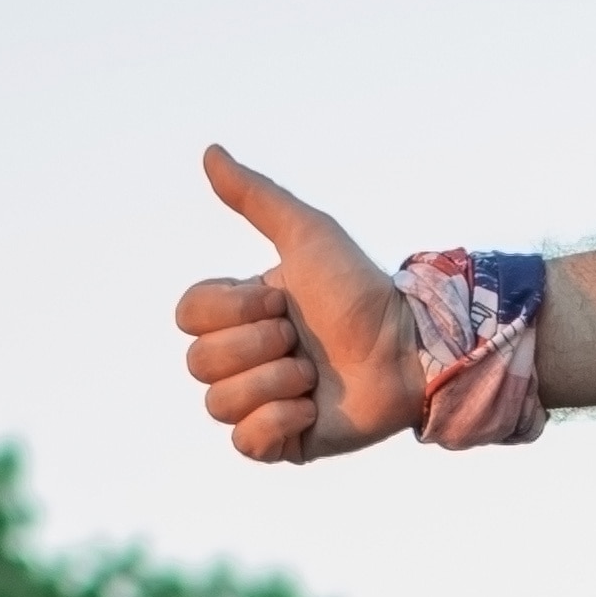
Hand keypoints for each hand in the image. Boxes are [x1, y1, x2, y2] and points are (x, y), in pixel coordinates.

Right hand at [174, 149, 422, 463]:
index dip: (232, 311)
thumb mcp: (308, 234)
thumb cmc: (361, 290)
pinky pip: (246, 443)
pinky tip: (310, 407)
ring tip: (312, 373)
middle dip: (257, 346)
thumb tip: (209, 152)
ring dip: (272, 382)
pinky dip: (277, 421)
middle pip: (199, 363)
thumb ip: (256, 197)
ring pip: (219, 404)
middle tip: (301, 339)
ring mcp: (261, 404)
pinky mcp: (282, 444)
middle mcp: (244, 359)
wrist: (406, 347)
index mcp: (240, 315)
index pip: (188, 316)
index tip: (281, 302)